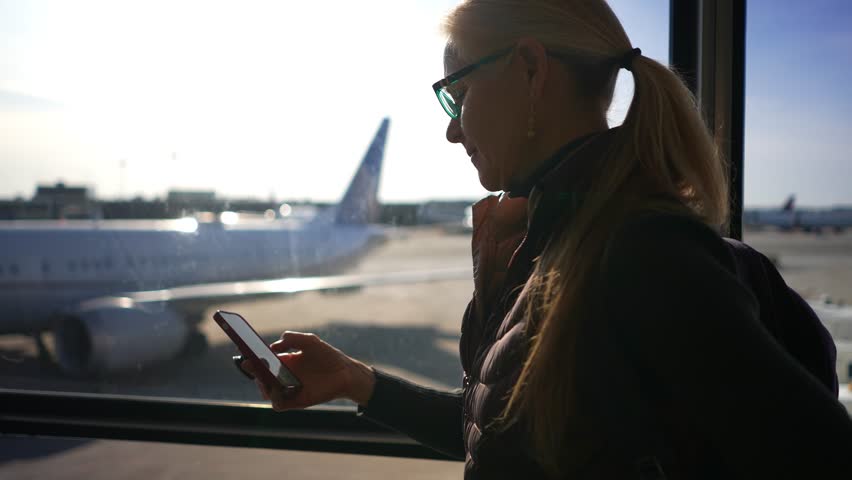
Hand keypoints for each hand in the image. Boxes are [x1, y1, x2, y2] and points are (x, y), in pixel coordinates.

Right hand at [242, 331, 375, 411]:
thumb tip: (273, 347)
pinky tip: (279, 389)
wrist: (345, 373)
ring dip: (263, 386)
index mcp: (285, 361)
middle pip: (261, 377)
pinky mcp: (296, 401)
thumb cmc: (328, 356)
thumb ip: (292, 338)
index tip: (245, 355)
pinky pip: (278, 405)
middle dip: (254, 372)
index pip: (263, 362)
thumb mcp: (310, 341)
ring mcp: (289, 389)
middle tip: (254, 367)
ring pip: (266, 392)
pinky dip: (275, 399)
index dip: (252, 359)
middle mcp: (284, 376)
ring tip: (268, 378)